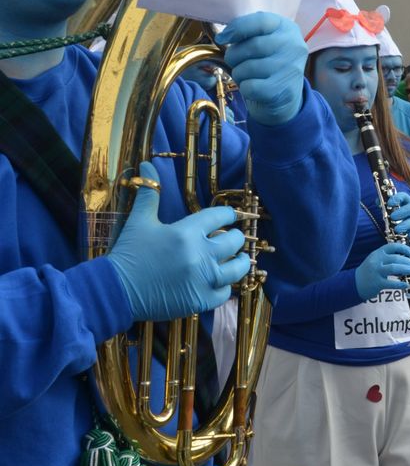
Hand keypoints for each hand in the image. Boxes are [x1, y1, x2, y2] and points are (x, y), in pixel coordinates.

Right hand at [108, 162, 249, 320]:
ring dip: (237, 262)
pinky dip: (224, 286)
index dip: (228, 214)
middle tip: (230, 238)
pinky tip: (217, 281)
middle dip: (234, 237)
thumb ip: (150, 192)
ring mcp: (202, 279)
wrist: (114, 291)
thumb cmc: (128, 253)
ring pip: (237, 268)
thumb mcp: (140, 220)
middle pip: (235, 241)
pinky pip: (225, 292)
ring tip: (233, 259)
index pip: (221, 216)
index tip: (229, 216)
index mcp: (187, 232)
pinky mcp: (200, 300)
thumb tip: (148, 165)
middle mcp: (199, 254)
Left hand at [215, 12, 306, 125]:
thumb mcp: (264, 40)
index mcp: (288, 28)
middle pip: (252, 46)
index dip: (237, 28)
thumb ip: (248, 32)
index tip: (223, 38)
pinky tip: (254, 89)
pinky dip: (245, 89)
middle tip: (234, 62)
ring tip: (248, 76)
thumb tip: (222, 37)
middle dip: (234, 55)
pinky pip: (250, 86)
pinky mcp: (284, 90)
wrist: (284, 97)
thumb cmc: (267, 63)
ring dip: (239, 74)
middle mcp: (294, 46)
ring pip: (248, 68)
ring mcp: (291, 69)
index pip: (260, 21)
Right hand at [355, 243, 409, 300]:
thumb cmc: (369, 271)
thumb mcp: (376, 260)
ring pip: (394, 268)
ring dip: (406, 270)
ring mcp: (376, 272)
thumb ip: (387, 257)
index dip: (404, 248)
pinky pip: (391, 283)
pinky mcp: (377, 283)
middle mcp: (376, 261)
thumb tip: (406, 258)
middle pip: (395, 258)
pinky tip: (406, 285)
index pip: (392, 246)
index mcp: (377, 253)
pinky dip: (400, 284)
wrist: (354, 283)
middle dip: (408, 261)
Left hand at [387, 192, 409, 244]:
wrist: (406, 232)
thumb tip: (378, 201)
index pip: (404, 196)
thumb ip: (384, 206)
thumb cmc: (397, 219)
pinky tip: (409, 236)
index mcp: (406, 202)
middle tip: (392, 217)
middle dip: (402, 212)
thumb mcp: (390, 211)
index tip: (389, 203)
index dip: (397, 198)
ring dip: (406, 224)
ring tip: (396, 229)